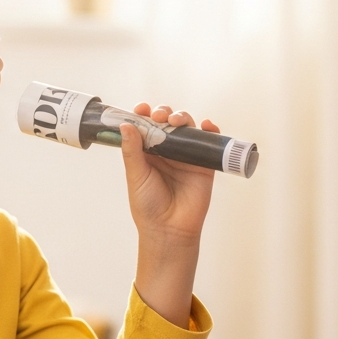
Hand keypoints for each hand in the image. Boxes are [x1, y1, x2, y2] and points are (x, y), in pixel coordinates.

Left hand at [120, 103, 218, 242]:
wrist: (169, 229)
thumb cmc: (148, 206)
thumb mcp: (136, 176)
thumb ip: (132, 151)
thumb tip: (126, 125)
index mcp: (147, 153)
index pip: (145, 126)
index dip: (144, 114)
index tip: (141, 109)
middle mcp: (167, 151)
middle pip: (167, 122)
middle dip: (163, 113)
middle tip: (159, 117)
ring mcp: (186, 156)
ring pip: (187, 128)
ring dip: (183, 118)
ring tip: (176, 121)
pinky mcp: (204, 164)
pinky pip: (209, 142)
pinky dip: (210, 130)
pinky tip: (206, 125)